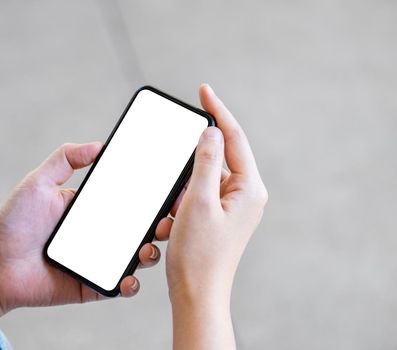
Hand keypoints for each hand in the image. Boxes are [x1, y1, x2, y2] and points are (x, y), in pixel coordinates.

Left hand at [0, 143, 161, 313]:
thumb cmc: (12, 223)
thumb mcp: (38, 182)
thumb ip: (65, 159)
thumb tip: (100, 144)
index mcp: (92, 210)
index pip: (129, 201)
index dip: (152, 197)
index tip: (170, 190)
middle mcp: (100, 234)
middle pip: (141, 229)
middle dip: (162, 224)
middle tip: (169, 219)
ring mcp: (99, 261)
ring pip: (137, 257)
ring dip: (152, 252)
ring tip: (149, 246)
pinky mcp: (93, 286)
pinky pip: (120, 286)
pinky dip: (131, 284)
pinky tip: (129, 276)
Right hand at [156, 84, 267, 300]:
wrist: (197, 295)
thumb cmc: (198, 255)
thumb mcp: (198, 202)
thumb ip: (204, 163)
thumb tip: (211, 132)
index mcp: (249, 189)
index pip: (234, 138)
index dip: (217, 112)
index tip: (204, 89)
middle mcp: (245, 195)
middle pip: (218, 158)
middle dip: (191, 162)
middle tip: (177, 174)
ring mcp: (232, 207)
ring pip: (202, 179)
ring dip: (182, 190)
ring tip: (174, 217)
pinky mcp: (218, 216)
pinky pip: (197, 196)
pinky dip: (181, 202)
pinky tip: (173, 223)